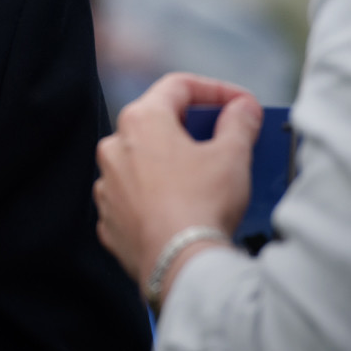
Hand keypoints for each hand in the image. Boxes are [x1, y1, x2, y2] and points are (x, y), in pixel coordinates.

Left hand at [94, 73, 262, 289]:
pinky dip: (158, 197)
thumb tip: (243, 107)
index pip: (178, 86)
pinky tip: (183, 208)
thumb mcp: (232, 155)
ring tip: (206, 179)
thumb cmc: (202, 202)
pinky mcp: (110, 218)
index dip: (216, 90)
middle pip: (157, 123)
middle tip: (225, 139)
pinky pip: (135, 197)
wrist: (179, 263)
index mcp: (140, 120)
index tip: (241, 104)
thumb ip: (238, 122)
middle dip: (193, 128)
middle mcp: (114, 147)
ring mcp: (107, 184)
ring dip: (172, 164)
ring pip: (143, 162)